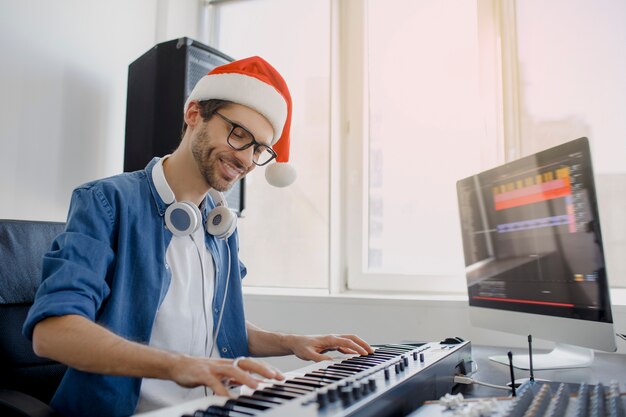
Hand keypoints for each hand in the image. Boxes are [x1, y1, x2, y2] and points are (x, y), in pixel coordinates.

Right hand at [169, 355, 283, 395]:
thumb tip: (250, 383)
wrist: (179, 365)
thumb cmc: (201, 370)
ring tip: (256, 386)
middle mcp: (225, 363)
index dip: (267, 368)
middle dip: (263, 369)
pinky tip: (228, 397)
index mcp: (231, 363)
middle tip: (276, 377)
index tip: (280, 376)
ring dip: (246, 378)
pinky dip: (222, 390)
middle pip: (247, 362)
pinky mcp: (202, 374)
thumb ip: (234, 378)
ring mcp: (214, 368)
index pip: (253, 363)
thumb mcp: (221, 374)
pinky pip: (214, 382)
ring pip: (233, 370)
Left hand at [285, 334, 374, 361]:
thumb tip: (330, 363)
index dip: (356, 347)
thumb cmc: (302, 347)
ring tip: (368, 352)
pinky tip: (355, 354)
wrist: (296, 342)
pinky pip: (345, 345)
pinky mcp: (331, 344)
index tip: (364, 353)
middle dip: (363, 343)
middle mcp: (333, 338)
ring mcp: (333, 340)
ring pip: (349, 341)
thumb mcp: (308, 354)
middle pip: (352, 338)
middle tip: (372, 351)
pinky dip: (352, 349)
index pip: (347, 342)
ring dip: (359, 345)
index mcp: (329, 339)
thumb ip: (319, 358)